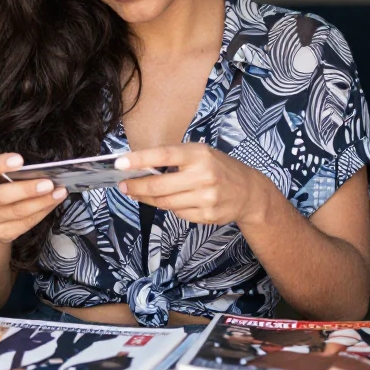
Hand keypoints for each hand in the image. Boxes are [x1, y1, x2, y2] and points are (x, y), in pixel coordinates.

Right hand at [0, 153, 67, 243]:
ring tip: (59, 192)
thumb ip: (12, 172)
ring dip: (42, 202)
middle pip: (2, 196)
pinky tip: (53, 203)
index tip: (20, 160)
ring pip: (17, 212)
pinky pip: (25, 223)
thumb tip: (43, 171)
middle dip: (27, 190)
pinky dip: (42, 212)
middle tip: (48, 183)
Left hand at [115, 143, 275, 225]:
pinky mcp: (207, 216)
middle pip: (159, 186)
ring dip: (147, 199)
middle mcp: (203, 176)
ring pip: (165, 202)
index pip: (164, 155)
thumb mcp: (201, 154)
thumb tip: (141, 166)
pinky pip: (178, 213)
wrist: (249, 192)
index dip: (140, 159)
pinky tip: (171, 200)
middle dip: (136, 186)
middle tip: (123, 185)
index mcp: (199, 155)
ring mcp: (206, 198)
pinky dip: (170, 207)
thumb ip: (175, 158)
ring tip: (138, 193)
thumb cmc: (219, 168)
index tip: (120, 163)